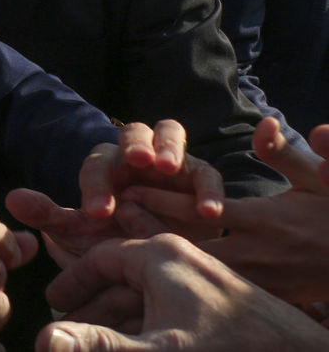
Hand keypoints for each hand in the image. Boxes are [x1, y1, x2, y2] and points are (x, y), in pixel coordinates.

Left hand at [6, 120, 223, 266]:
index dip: (96, 184)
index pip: (96, 163)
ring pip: (170, 134)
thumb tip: (10, 199)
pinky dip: (210, 190)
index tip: (98, 213)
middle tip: (139, 161)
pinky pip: (207, 175)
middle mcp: (135, 157)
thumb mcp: (78, 233)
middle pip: (134, 131)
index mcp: (104, 167)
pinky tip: (210, 213)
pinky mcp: (200, 180)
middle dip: (136, 143)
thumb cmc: (110, 240)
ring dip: (170, 147)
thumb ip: (47, 214)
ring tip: (169, 168)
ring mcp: (170, 163)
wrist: (152, 262)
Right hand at [35, 234, 328, 350]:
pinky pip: (169, 305)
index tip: (52, 308)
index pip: (100, 258)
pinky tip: (142, 336)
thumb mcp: (156, 350)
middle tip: (69, 329)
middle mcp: (179, 255)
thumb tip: (44, 340)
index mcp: (159, 254)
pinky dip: (147, 321)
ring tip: (100, 337)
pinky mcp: (219, 298)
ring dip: (119, 316)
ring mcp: (202, 275)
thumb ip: (98, 344)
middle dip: (92, 304)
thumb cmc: (230, 350)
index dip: (72, 284)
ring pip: (145, 293)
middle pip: (120, 275)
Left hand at [122, 118, 328, 303]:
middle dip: (148, 234)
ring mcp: (258, 280)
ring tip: (121, 247)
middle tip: (113, 220)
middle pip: (188, 247)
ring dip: (161, 260)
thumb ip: (287, 153)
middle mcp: (256, 253)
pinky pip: (214, 292)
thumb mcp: (318, 178)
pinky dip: (185, 283)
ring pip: (197, 274)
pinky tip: (153, 279)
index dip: (161, 198)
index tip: (127, 188)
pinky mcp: (262, 298)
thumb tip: (265, 123)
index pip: (201, 208)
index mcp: (264, 219)